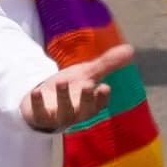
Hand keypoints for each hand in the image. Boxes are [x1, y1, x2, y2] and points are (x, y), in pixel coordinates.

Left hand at [20, 41, 138, 133]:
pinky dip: (38, 104)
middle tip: (88, 85)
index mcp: (90, 105)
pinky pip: (39, 114)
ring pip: (64, 112)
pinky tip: (36, 91)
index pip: (99, 105)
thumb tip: (130, 49)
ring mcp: (58, 117)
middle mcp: (76, 114)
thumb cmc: (69, 89)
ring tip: (62, 81)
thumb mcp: (86, 74)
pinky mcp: (40, 117)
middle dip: (86, 99)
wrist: (43, 99)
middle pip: (84, 111)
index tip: (104, 87)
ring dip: (64, 98)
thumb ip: (106, 64)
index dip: (102, 98)